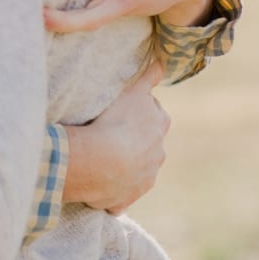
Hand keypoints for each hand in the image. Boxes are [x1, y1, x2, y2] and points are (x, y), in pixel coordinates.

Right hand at [61, 61, 168, 213]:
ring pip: (135, 169)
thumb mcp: (133, 92)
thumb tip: (163, 61)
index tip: (123, 111)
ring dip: (123, 164)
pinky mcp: (126, 198)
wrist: (102, 161)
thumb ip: (149, 77)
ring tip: (100, 156)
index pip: (155, 114)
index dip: (138, 112)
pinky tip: (96, 182)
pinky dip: (111, 189)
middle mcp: (158, 154)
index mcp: (159, 126)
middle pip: (148, 143)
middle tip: (110, 132)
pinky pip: (118, 193)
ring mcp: (143, 177)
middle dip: (134, 140)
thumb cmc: (115, 121)